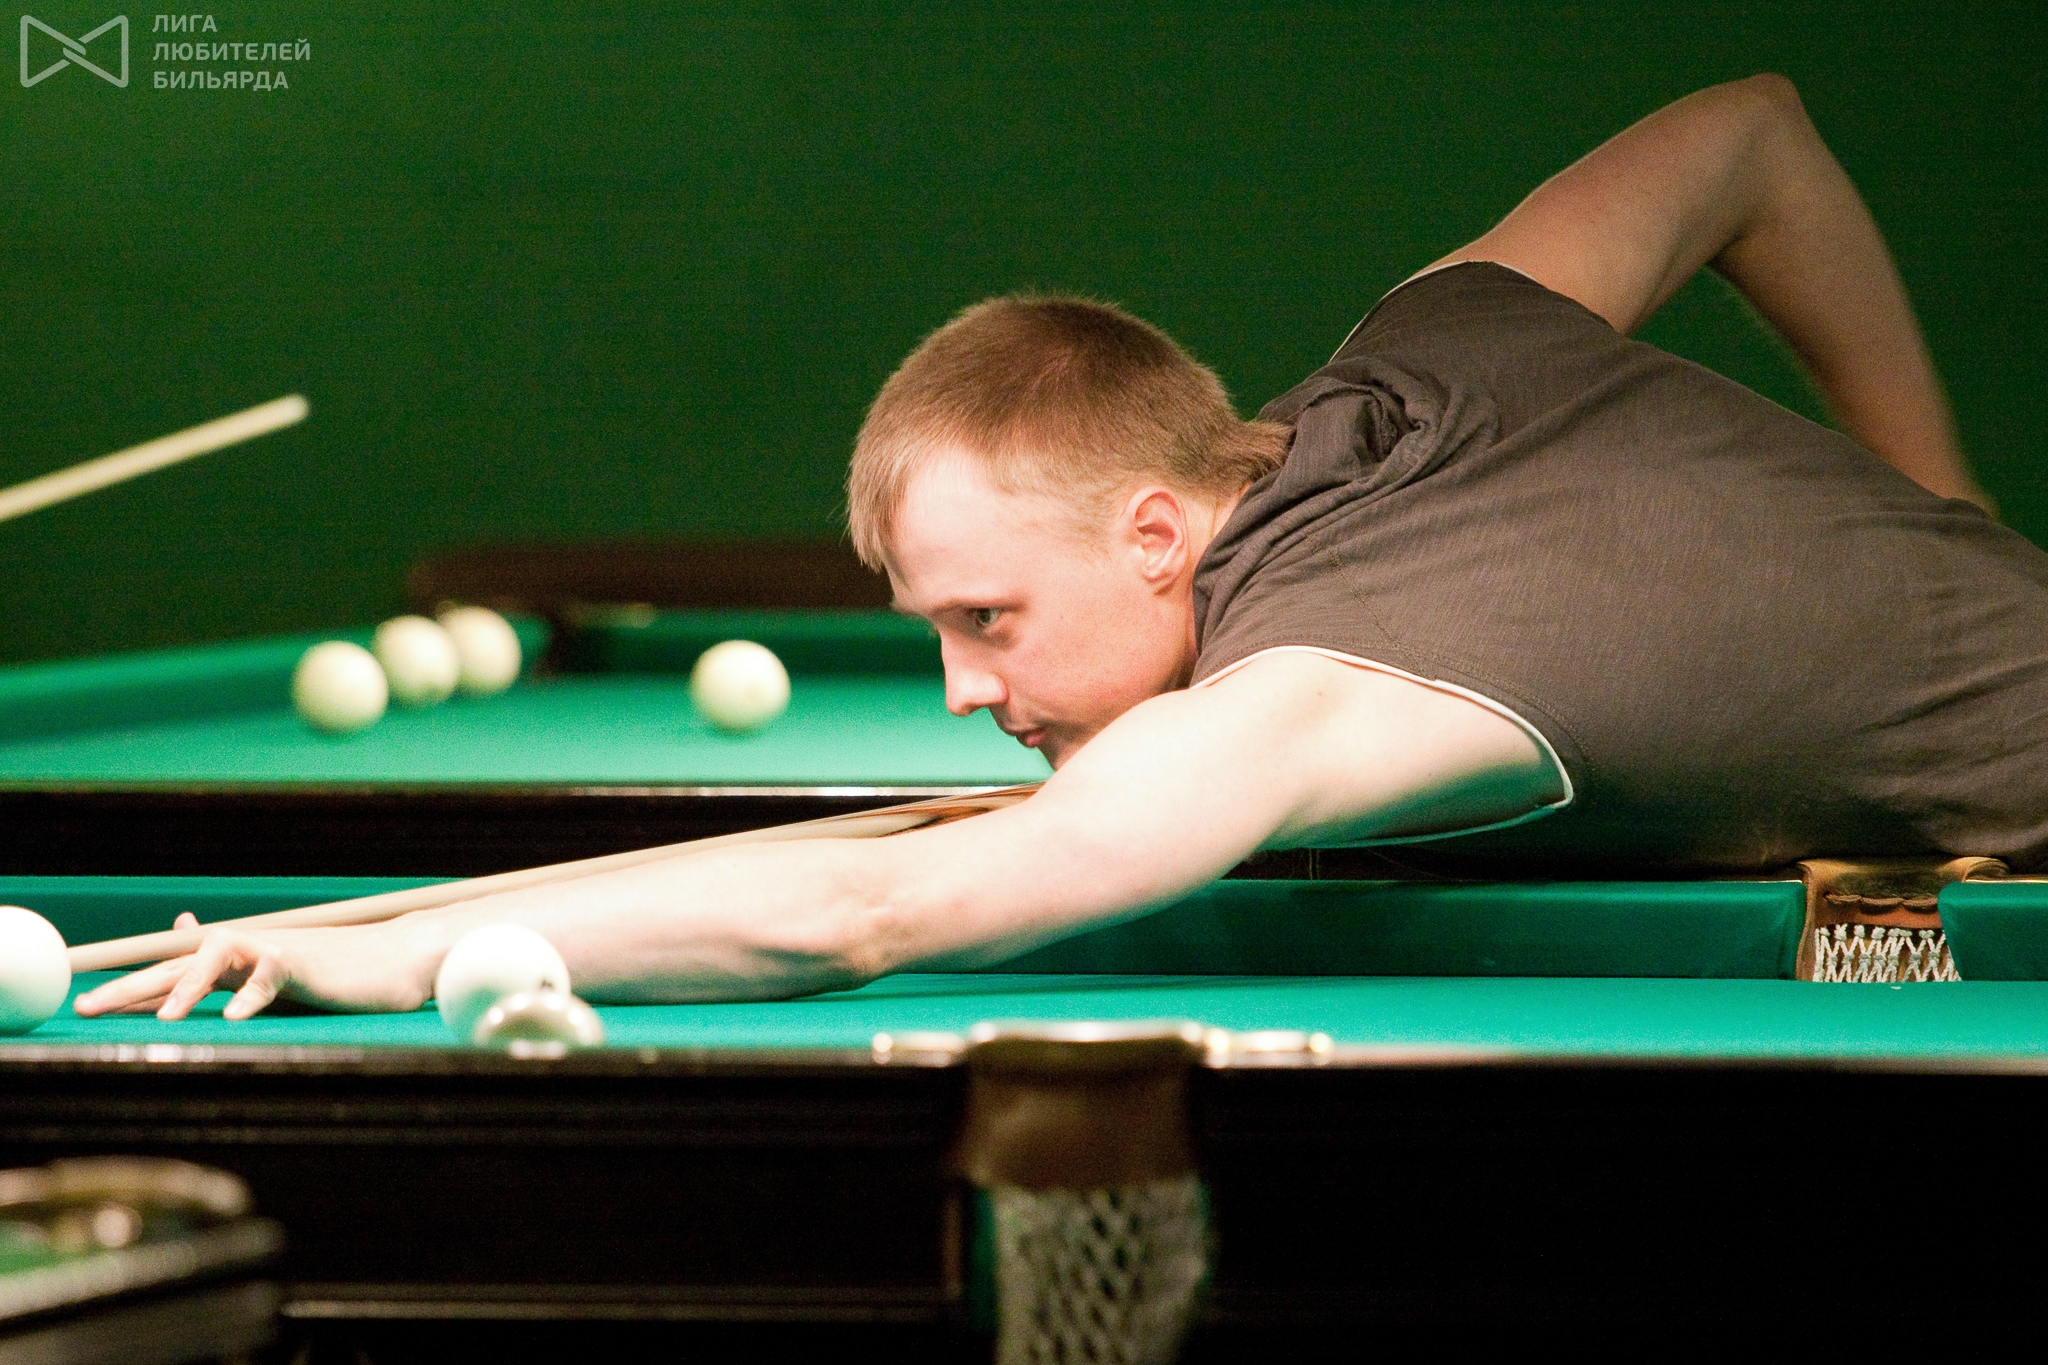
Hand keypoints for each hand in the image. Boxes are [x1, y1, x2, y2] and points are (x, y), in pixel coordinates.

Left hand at [72, 913, 436, 1020]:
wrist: (397, 958)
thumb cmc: (341, 975)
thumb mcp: (280, 978)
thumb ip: (236, 973)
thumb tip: (191, 941)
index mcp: (235, 961)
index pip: (172, 972)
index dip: (129, 987)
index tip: (87, 1004)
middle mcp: (245, 949)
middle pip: (175, 964)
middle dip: (128, 987)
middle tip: (86, 1008)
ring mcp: (273, 951)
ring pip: (216, 960)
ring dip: (188, 988)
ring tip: (166, 1021)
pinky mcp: (305, 962)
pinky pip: (271, 976)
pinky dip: (252, 996)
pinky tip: (234, 1019)